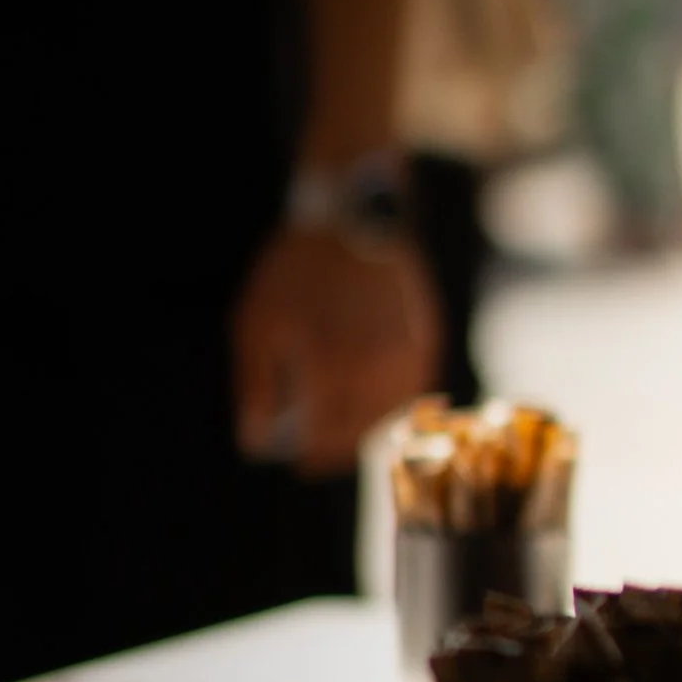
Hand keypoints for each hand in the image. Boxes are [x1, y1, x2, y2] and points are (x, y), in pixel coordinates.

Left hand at [232, 225, 440, 474]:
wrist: (350, 218)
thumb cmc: (294, 271)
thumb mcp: (255, 325)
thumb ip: (255, 389)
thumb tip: (255, 443)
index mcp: (332, 373)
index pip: (326, 440)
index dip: (311, 457)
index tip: (301, 463)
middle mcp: (376, 373)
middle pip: (361, 434)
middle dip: (339, 448)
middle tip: (321, 452)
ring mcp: (407, 357)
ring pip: (391, 416)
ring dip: (368, 428)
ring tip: (346, 427)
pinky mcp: (426, 340)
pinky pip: (415, 390)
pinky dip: (395, 402)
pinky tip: (376, 398)